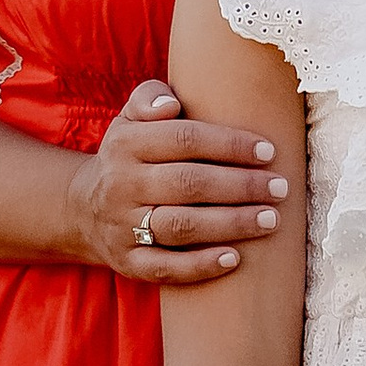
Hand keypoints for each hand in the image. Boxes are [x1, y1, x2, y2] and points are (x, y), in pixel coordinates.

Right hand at [67, 81, 289, 282]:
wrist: (84, 208)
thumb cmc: (130, 155)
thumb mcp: (130, 118)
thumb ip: (150, 98)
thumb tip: (171, 104)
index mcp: (126, 143)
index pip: (185, 140)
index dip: (230, 145)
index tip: (268, 152)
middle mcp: (121, 185)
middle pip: (189, 184)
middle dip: (241, 186)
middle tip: (281, 188)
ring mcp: (122, 227)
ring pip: (181, 226)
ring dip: (231, 224)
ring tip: (271, 220)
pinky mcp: (127, 261)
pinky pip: (165, 268)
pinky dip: (200, 266)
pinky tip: (235, 259)